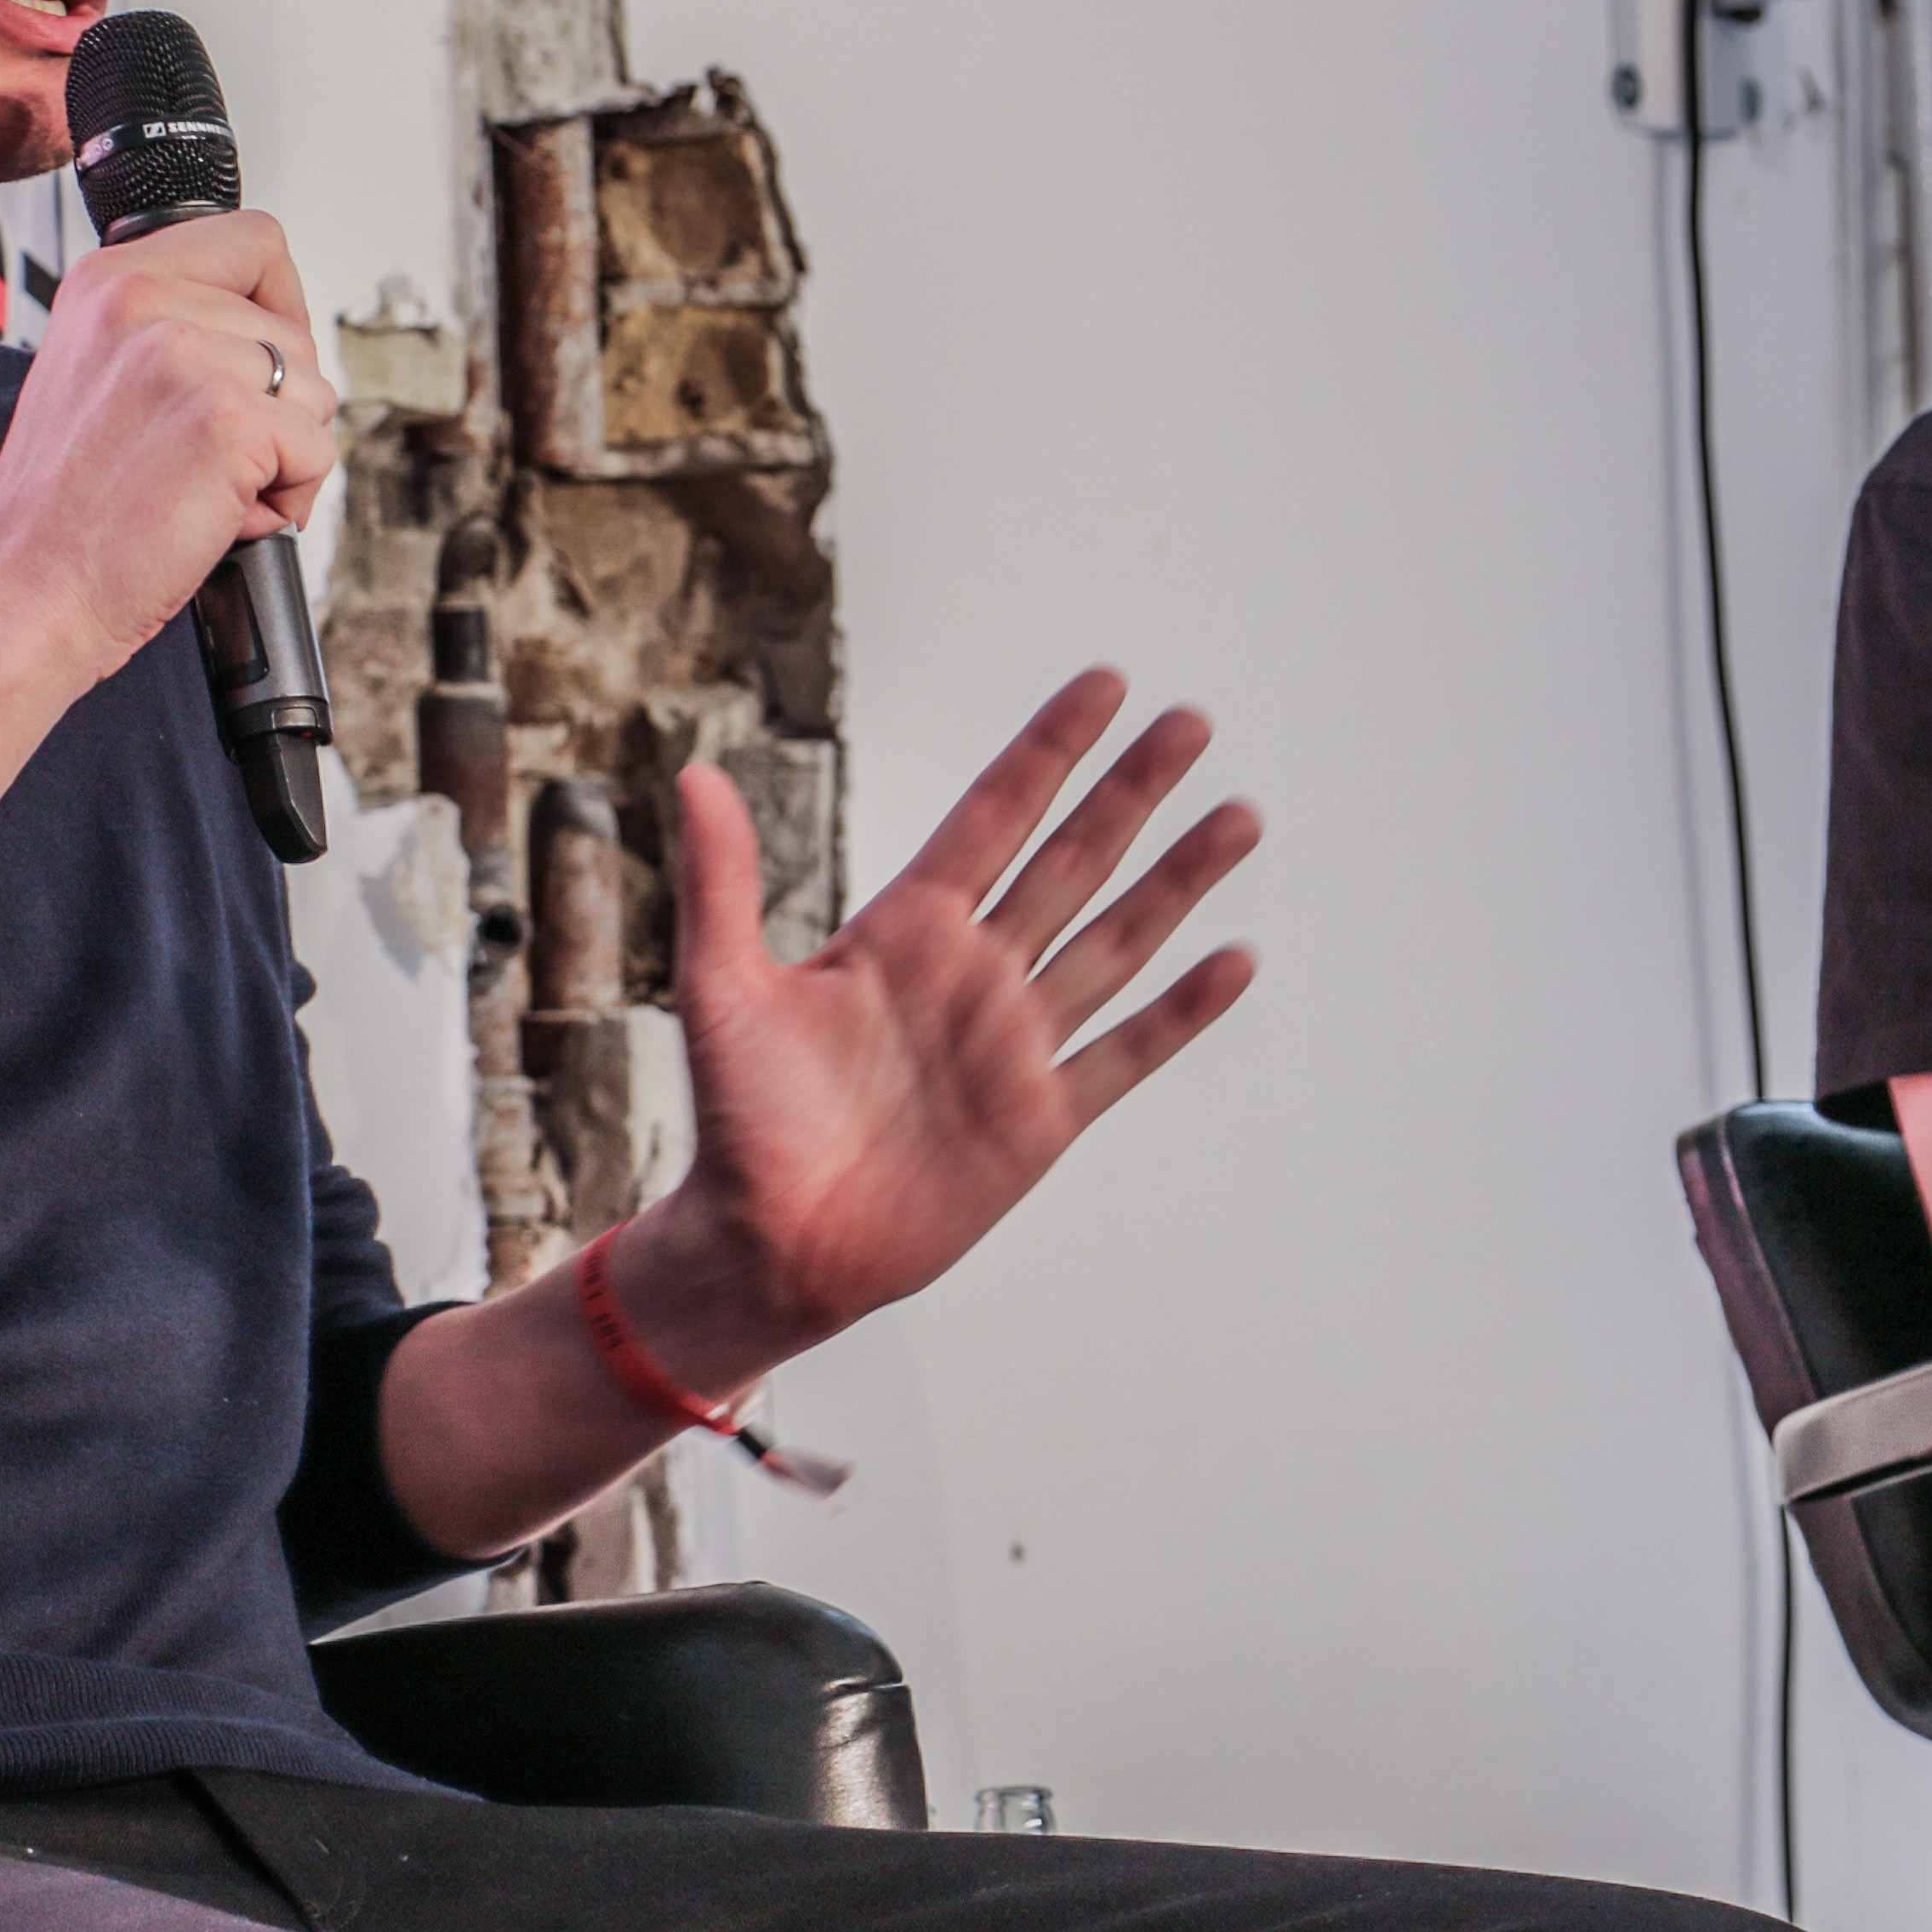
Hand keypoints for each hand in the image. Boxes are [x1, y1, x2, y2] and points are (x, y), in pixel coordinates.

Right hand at [0, 210, 334, 683]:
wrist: (23, 592)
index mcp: (108, 278)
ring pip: (316, 390)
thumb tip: (270, 327)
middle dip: (279, 404)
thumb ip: (168, 330)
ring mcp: (180, 355)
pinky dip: (292, 496)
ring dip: (284, 455)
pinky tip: (221, 517)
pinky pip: (318, 449)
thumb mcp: (94, 372)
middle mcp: (139, 299)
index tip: (259, 367)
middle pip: (297, 327)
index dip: (281, 305)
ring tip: (206, 490)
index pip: (254, 240)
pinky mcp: (224, 419)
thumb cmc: (64, 509)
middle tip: (206, 460)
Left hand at [618, 669, 1259, 1388]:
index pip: (994, 815)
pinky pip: (1126, 1053)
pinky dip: (1182, 1011)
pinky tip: (1234, 959)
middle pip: (1072, 860)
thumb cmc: (737, 1122)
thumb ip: (721, 881)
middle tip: (1191, 722)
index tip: (1104, 684)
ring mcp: (1015, 1043)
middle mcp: (973, 973)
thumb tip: (693, 773)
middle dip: (1132, 791)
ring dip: (1178, 880)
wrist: (768, 1247)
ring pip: (1116, 941)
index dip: (1050, 749)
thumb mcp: (721, 988)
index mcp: (906, 930)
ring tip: (1239, 816)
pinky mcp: (1042, 1119)